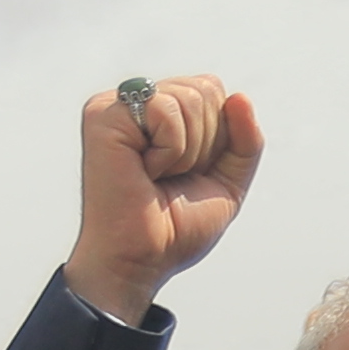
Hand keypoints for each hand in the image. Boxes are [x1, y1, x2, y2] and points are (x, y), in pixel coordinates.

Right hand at [68, 72, 264, 322]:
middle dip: (205, 143)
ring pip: (191, 97)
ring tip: (155, 176)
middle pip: (206, 88)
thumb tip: (240, 97)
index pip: (213, 90)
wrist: (139, 261)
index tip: (187, 174)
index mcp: (160, 111)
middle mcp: (136, 101)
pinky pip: (166, 110)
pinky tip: (144, 171)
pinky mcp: (103, 114)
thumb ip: (244, 141)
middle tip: (171, 178)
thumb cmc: (175, 229)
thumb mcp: (227, 182)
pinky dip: (169, 150)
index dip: (218, 137)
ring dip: (187, 151)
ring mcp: (116, 104)